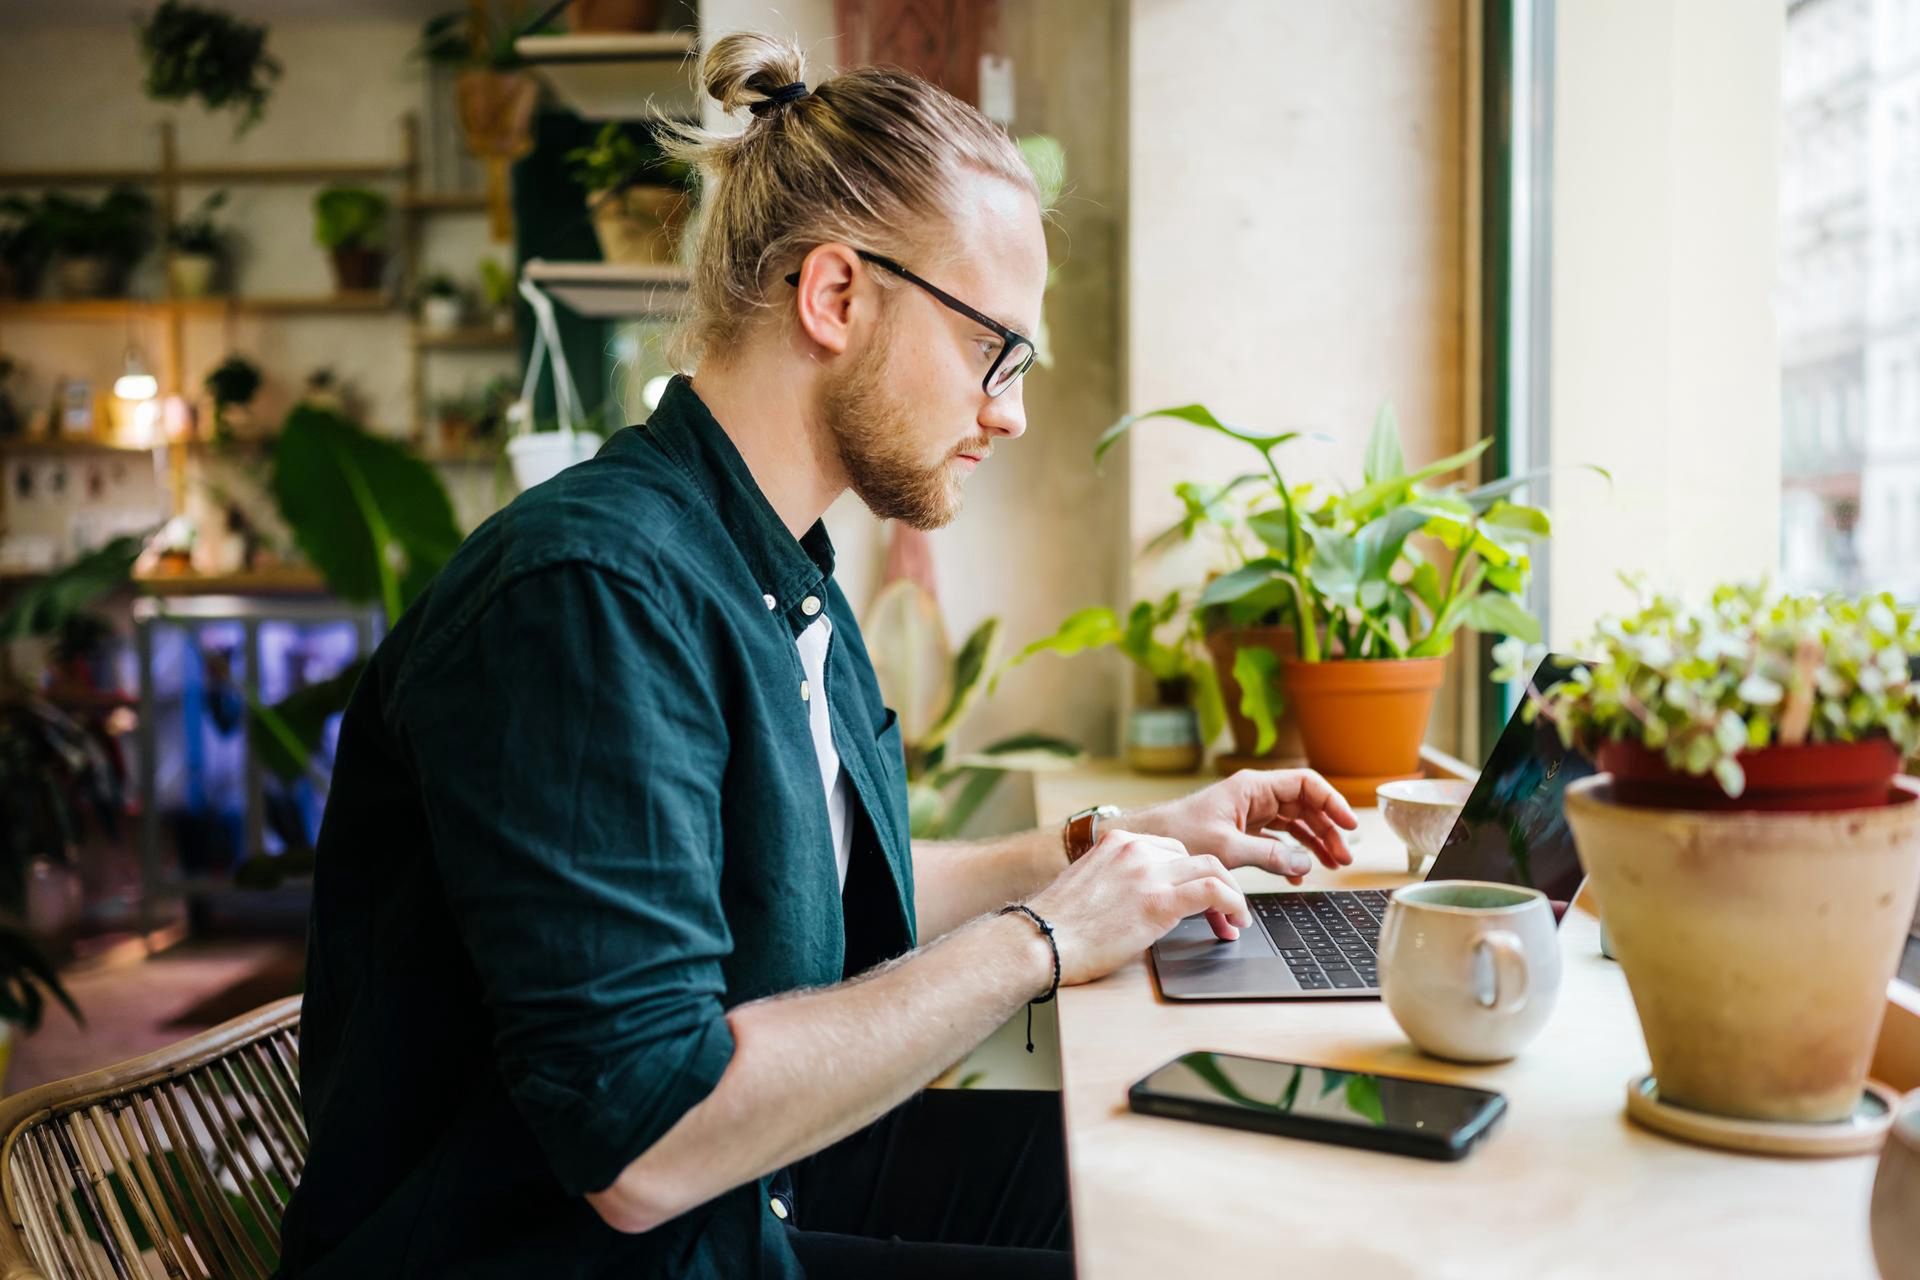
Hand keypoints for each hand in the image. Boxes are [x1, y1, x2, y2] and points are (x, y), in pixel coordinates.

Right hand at [1026, 829, 1249, 985]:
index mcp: (1118, 842)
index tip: (1202, 895)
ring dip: (1233, 892)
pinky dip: (1234, 904)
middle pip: (1197, 855)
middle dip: (1218, 882)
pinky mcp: (1159, 901)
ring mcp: (1148, 872)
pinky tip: (1236, 921)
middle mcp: (1136, 849)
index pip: (1172, 849)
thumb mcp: (1090, 884)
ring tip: (1238, 916)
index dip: (1192, 873)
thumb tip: (1140, 898)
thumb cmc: (1058, 926)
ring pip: (1213, 868)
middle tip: (1227, 907)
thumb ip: (1119, 880)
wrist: (1040, 941)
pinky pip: (1213, 891)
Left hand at [1128, 769, 1358, 886]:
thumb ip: (1269, 856)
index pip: (1305, 784)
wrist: (1150, 840)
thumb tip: (1304, 863)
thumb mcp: (1227, 847)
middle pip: (1305, 806)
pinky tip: (1300, 873)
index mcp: (1253, 787)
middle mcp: (1255, 796)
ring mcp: (1250, 813)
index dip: (1331, 802)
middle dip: (1327, 830)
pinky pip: (1277, 839)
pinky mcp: (1242, 831)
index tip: (1348, 824)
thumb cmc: (1180, 833)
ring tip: (1332, 864)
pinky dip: (1291, 855)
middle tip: (1343, 856)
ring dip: (1314, 844)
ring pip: (1294, 824)